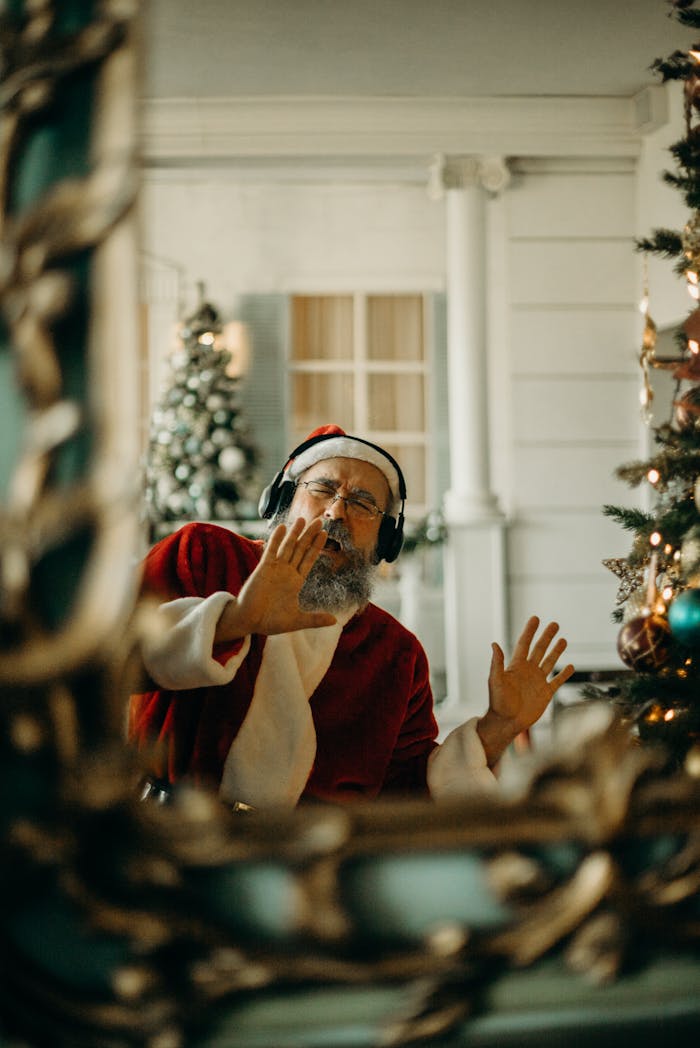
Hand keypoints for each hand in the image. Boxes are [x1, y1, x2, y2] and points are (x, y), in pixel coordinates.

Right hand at [215, 517, 336, 640]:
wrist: (249, 621)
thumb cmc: (270, 621)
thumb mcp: (297, 620)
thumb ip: (315, 619)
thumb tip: (335, 621)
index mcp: (296, 582)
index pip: (309, 559)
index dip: (316, 546)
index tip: (325, 534)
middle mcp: (287, 572)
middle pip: (300, 549)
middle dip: (309, 535)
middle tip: (319, 520)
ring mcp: (275, 568)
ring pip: (288, 547)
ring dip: (295, 533)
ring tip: (303, 519)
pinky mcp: (263, 568)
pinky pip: (271, 551)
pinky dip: (276, 539)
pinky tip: (282, 527)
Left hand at [477, 616, 574, 766]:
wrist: (507, 722)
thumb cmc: (498, 702)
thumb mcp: (495, 680)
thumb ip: (497, 662)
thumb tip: (494, 644)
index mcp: (516, 666)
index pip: (524, 644)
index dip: (530, 631)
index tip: (535, 618)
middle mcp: (528, 671)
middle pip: (539, 649)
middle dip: (547, 637)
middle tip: (555, 624)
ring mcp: (538, 681)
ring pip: (550, 662)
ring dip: (556, 651)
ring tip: (563, 640)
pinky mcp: (545, 693)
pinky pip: (557, 681)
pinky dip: (564, 674)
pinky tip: (570, 666)